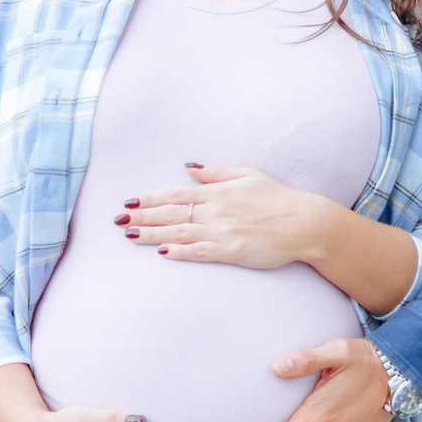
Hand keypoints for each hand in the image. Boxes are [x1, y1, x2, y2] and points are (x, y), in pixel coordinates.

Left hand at [120, 164, 320, 268]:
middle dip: (142, 216)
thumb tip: (190, 168)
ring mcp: (223, 231)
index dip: (150, 198)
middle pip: (171, 214)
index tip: (129, 200)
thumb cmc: (279, 198)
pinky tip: (163, 253)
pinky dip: (181, 252)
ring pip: (180, 233)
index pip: (175, 194)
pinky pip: (201, 252)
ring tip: (130, 235)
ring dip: (152, 235)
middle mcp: (216, 210)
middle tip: (117, 220)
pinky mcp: (232, 251)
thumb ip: (217, 173)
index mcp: (218, 192)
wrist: (305, 223)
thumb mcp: (248, 175)